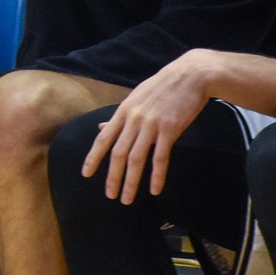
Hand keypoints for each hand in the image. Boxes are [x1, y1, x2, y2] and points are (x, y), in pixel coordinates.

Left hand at [82, 50, 215, 202]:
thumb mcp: (135, 98)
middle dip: (112, 177)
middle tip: (110, 195)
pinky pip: (160, 157)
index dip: (94, 157)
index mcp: (123, 111)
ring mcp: (151, 125)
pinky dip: (156, 175)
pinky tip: (155, 190)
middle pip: (118, 153)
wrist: (189, 76)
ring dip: (131, 181)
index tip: (86, 173)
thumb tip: (101, 128)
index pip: (103, 138)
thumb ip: (119, 117)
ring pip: (136, 158)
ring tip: (127, 199)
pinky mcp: (170, 130)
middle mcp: (133, 119)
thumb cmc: (162, 88)